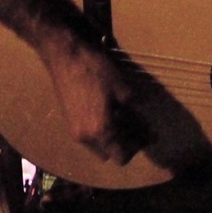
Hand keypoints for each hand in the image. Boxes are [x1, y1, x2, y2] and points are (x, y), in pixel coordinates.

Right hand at [43, 35, 151, 164]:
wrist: (64, 55)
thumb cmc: (96, 70)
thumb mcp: (122, 90)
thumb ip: (135, 113)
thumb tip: (147, 128)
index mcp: (100, 131)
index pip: (122, 156)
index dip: (136, 147)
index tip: (146, 133)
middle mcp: (85, 137)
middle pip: (109, 153)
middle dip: (124, 144)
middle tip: (136, 125)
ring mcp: (74, 130)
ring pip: (97, 145)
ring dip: (111, 137)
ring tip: (123, 116)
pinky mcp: (69, 120)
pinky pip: (88, 135)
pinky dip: (100, 130)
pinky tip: (108, 111)